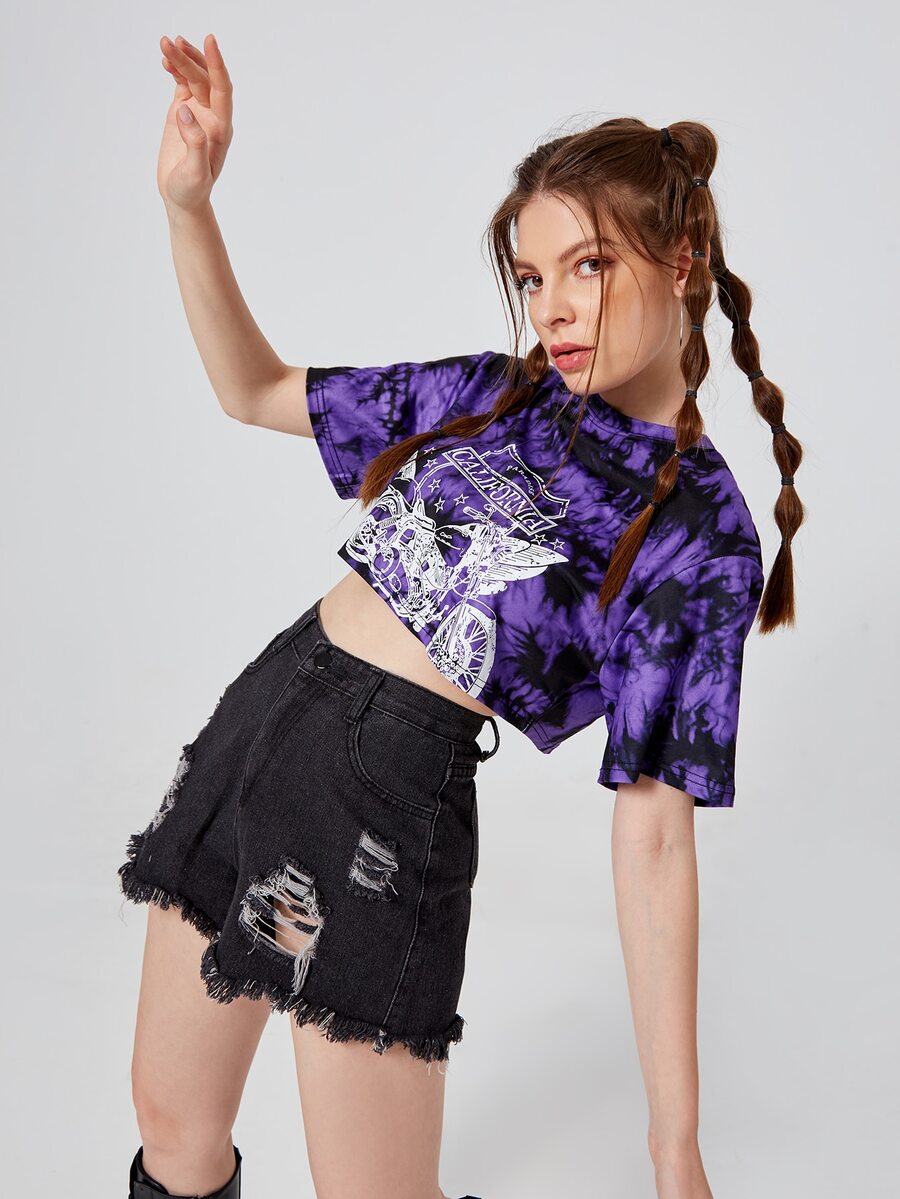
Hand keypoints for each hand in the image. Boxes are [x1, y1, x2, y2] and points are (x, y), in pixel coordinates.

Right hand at [157, 33, 233, 215]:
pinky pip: (182, 86)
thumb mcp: (196, 172)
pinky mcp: (183, 115)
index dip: (217, 65)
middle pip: (205, 80)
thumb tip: (185, 111)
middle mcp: (213, 118)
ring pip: (194, 79)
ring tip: (165, 44)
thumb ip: (195, 143)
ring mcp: (198, 114)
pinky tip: (166, 60)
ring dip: (181, 60)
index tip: (210, 41)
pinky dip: (176, 71)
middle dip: (190, 59)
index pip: (223, 90)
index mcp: (221, 129)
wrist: (182, 199)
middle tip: (169, 43)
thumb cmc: (192, 190)